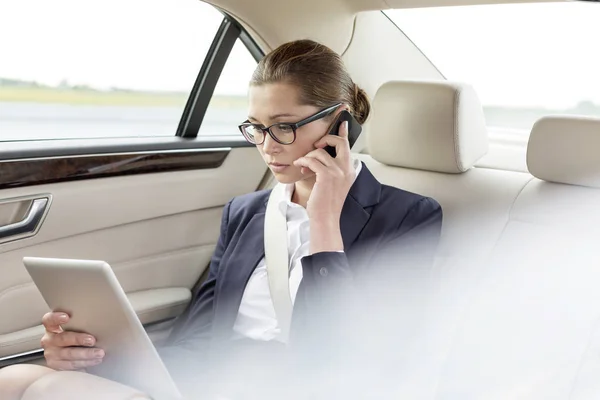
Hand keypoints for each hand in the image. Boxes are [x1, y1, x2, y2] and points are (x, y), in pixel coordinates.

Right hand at [41, 311, 103, 370]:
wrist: (65, 353)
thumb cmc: (73, 335)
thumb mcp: (73, 327)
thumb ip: (79, 324)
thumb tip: (99, 321)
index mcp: (51, 327)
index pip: (49, 320)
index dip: (56, 318)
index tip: (67, 317)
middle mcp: (49, 340)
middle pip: (62, 339)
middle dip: (78, 340)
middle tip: (92, 340)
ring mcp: (51, 354)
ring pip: (68, 354)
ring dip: (85, 354)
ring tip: (99, 353)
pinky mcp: (56, 365)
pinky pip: (71, 365)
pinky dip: (84, 363)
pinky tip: (95, 360)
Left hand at [293, 121, 355, 252]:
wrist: (325, 219)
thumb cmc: (326, 203)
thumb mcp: (332, 184)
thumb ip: (330, 169)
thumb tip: (317, 156)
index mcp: (349, 170)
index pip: (348, 146)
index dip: (344, 132)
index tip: (343, 122)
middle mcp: (346, 169)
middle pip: (339, 142)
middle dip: (326, 138)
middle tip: (316, 144)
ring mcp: (338, 172)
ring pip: (320, 152)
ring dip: (307, 156)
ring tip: (302, 165)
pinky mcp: (327, 176)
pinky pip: (312, 160)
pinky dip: (303, 161)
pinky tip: (300, 166)